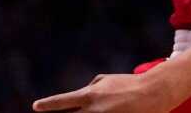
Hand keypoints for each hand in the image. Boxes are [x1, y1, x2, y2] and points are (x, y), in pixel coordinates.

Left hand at [31, 73, 174, 112]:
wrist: (154, 92)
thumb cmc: (129, 85)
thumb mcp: (106, 81)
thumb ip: (90, 88)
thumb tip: (78, 99)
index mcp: (90, 95)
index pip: (64, 102)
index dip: (48, 105)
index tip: (35, 107)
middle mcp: (94, 109)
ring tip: (91, 111)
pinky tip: (106, 112)